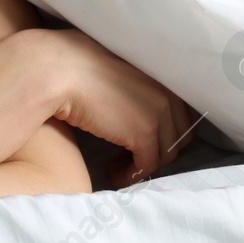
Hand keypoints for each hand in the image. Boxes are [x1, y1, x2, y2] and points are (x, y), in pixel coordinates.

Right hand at [27, 28, 197, 184]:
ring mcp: (158, 114)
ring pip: (165, 155)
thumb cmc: (74, 67)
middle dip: (159, 150)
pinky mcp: (143, 134)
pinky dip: (130, 175)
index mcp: (161, 75)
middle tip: (133, 156)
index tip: (151, 141)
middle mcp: (166, 94)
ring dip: (143, 165)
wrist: (57, 71)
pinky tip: (113, 173)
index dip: (170, 131)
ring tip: (119, 166)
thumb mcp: (113, 69)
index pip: (186, 113)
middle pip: (180, 136)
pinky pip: (146, 166)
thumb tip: (128, 104)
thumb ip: (132, 84)